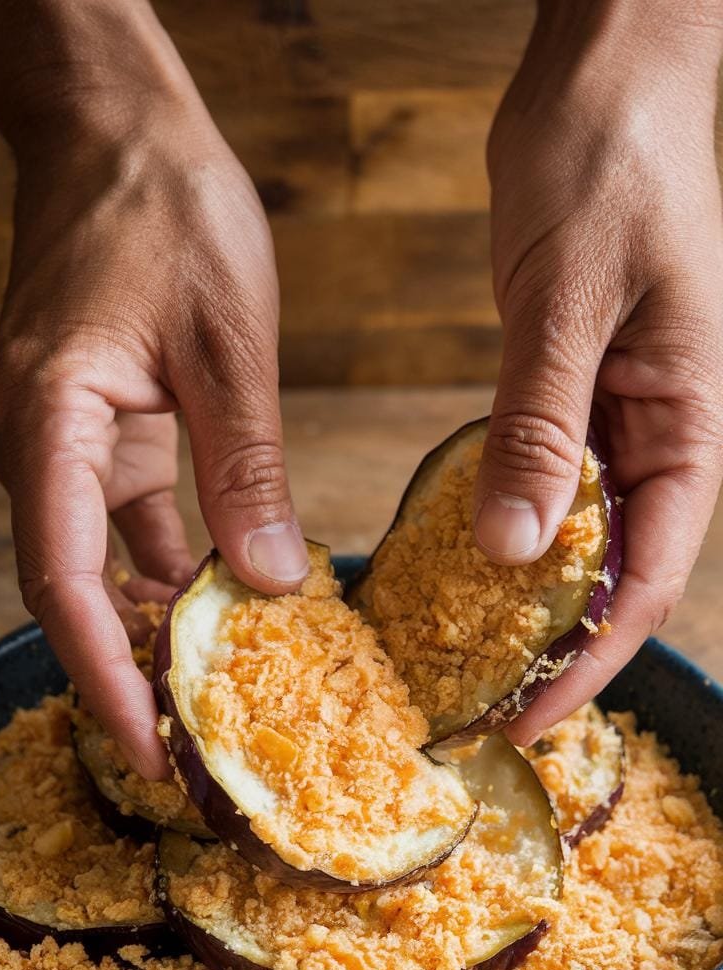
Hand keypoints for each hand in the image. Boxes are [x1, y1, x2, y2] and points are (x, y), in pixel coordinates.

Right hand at [0, 11, 306, 778]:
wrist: (118, 141)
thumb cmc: (164, 214)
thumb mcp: (226, 344)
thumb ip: (245, 467)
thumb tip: (272, 582)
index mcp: (51, 425)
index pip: (62, 581)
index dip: (103, 674)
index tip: (147, 745)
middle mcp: (40, 450)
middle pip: (73, 596)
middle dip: (128, 680)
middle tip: (190, 762)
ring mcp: (64, 449)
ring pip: (98, 574)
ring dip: (150, 640)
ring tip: (210, 713)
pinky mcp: (100, 441)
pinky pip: (127, 534)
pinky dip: (169, 582)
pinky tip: (223, 621)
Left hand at [475, 1, 722, 743]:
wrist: (606, 71)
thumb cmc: (611, 160)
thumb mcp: (571, 298)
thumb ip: (542, 422)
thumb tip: (513, 546)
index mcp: (688, 419)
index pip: (648, 575)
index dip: (591, 657)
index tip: (527, 718)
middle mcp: (658, 431)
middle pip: (616, 574)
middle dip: (557, 651)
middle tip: (483, 712)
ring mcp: (615, 412)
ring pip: (579, 537)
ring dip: (529, 604)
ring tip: (467, 665)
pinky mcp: (569, 387)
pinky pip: (544, 482)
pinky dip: (506, 531)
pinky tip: (461, 568)